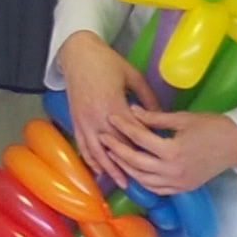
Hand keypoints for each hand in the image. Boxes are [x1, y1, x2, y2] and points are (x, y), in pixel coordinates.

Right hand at [56, 32, 148, 178]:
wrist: (78, 53)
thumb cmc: (107, 62)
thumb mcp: (133, 77)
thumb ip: (148, 99)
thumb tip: (161, 118)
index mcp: (114, 105)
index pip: (133, 134)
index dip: (146, 148)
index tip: (160, 160)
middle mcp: (97, 117)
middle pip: (115, 147)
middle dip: (129, 166)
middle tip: (145, 182)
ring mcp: (84, 120)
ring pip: (97, 151)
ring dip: (110, 169)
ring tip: (122, 183)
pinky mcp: (75, 120)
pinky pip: (83, 145)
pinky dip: (91, 159)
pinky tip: (99, 170)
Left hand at [106, 105, 236, 195]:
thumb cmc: (212, 127)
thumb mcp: (182, 118)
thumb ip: (155, 118)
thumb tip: (132, 111)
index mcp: (172, 151)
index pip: (140, 139)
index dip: (123, 127)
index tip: (111, 118)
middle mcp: (172, 171)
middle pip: (135, 162)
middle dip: (117, 149)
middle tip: (103, 137)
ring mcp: (178, 183)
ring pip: (143, 180)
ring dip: (126, 167)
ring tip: (114, 154)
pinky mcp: (182, 188)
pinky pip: (156, 189)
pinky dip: (142, 181)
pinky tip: (134, 170)